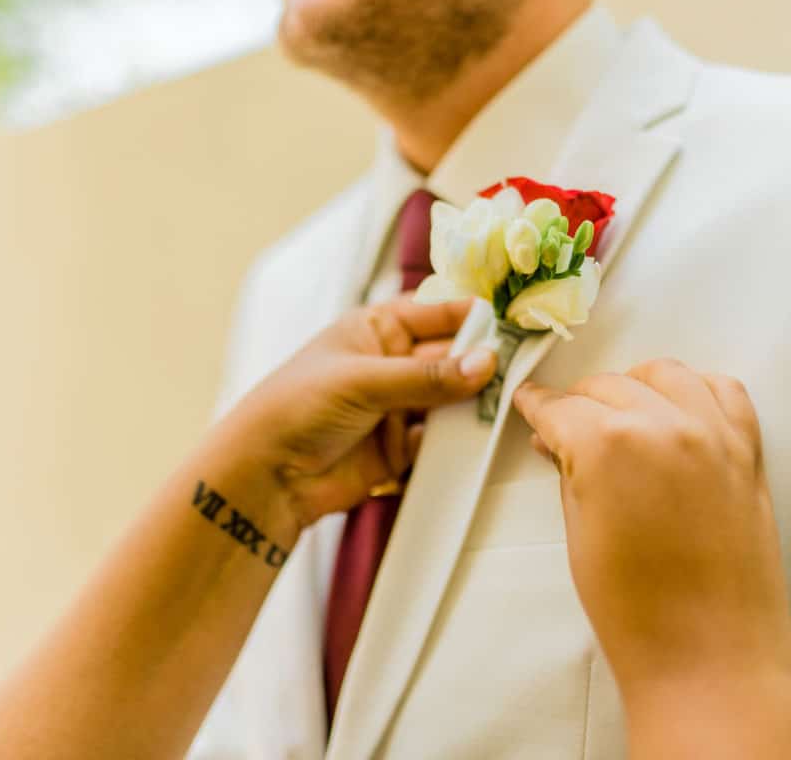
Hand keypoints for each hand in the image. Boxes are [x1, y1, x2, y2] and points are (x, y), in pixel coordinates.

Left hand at [219, 297, 495, 527]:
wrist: (267, 477)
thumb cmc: (297, 406)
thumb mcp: (363, 380)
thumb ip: (427, 377)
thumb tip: (486, 363)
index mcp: (376, 330)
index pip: (436, 313)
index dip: (474, 316)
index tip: (516, 322)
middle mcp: (391, 365)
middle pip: (451, 358)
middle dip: (482, 363)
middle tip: (522, 367)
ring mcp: (398, 408)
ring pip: (452, 401)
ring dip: (475, 404)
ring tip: (508, 404)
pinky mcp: (401, 449)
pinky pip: (442, 441)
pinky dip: (460, 442)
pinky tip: (480, 439)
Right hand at [513, 360, 790, 753]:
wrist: (709, 661)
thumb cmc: (635, 613)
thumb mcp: (579, 535)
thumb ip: (569, 473)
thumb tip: (559, 440)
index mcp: (608, 446)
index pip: (560, 408)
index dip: (537, 407)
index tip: (528, 404)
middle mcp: (664, 426)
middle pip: (608, 386)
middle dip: (579, 402)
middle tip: (564, 424)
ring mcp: (713, 436)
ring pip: (666, 375)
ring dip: (634, 386)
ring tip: (619, 413)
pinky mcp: (748, 454)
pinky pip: (724, 393)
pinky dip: (695, 390)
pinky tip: (677, 409)